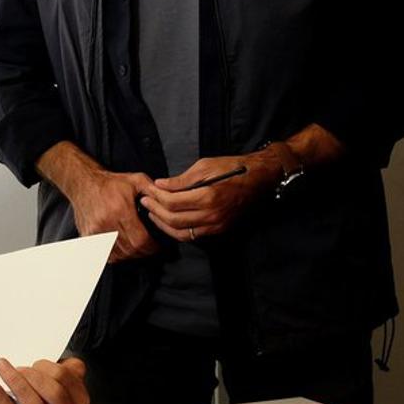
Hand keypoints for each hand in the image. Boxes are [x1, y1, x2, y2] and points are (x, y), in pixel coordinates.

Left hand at [0, 357, 89, 403]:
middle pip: (55, 394)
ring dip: (16, 383)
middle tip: (19, 368)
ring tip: (3, 368)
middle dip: (34, 376)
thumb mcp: (58, 381)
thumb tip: (64, 360)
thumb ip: (66, 368)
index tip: (35, 363)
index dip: (49, 367)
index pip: (67, 379)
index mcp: (77, 402)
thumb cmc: (41, 397)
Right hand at [38, 143, 156, 261]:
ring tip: (138, 248)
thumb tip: (169, 200)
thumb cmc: (111, 183)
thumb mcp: (136, 180)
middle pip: (130, 250)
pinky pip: (105, 254)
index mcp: (120, 210)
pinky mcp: (88, 236)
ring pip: (118, 255)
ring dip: (131, 255)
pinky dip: (116, 255)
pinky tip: (123, 249)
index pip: (140, 240)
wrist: (83, 182)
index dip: (152, 247)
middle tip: (150, 248)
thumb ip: (153, 190)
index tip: (157, 245)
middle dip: (143, 252)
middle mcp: (106, 223)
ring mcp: (95, 231)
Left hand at [139, 154, 274, 241]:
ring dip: (163, 225)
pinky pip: (193, 237)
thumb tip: (160, 185)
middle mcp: (212, 215)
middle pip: (173, 220)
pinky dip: (177, 231)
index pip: (172, 202)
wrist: (258, 180)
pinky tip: (168, 222)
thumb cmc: (232, 168)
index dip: (156, 197)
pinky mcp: (219, 230)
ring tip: (152, 213)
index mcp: (208, 196)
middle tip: (144, 202)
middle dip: (155, 211)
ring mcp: (216, 226)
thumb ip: (181, 179)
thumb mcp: (205, 166)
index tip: (147, 191)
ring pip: (181, 233)